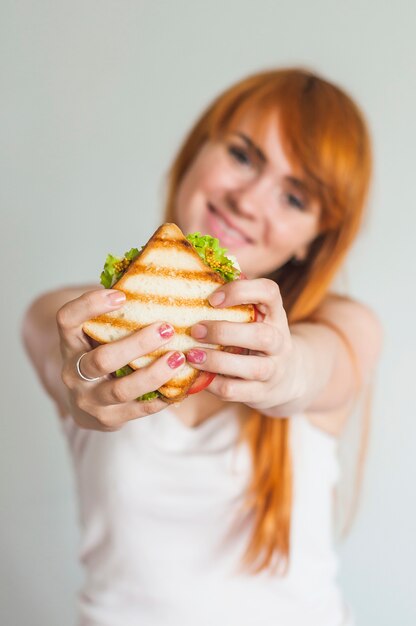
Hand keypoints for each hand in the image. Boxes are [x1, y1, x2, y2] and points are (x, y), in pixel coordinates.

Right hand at [56, 289, 184, 430]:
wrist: (84, 400)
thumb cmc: (101, 352)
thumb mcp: (99, 332)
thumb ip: (119, 313)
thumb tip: (160, 277)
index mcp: (69, 342)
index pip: (67, 319)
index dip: (90, 305)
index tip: (121, 294)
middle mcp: (73, 372)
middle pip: (101, 359)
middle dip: (137, 344)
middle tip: (166, 329)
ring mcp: (89, 400)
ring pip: (121, 389)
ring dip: (154, 373)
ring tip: (178, 358)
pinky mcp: (108, 420)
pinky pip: (140, 409)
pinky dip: (163, 395)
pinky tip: (183, 382)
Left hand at [186, 279, 302, 411]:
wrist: (286, 378)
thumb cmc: (255, 338)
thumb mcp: (253, 317)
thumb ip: (233, 299)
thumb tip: (200, 271)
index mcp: (274, 314)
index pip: (269, 292)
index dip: (241, 292)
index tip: (212, 298)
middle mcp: (279, 341)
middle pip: (262, 335)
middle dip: (224, 332)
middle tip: (194, 330)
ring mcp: (273, 370)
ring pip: (251, 367)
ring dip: (217, 361)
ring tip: (191, 355)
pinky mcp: (262, 393)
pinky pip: (236, 391)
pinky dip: (213, 384)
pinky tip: (196, 376)